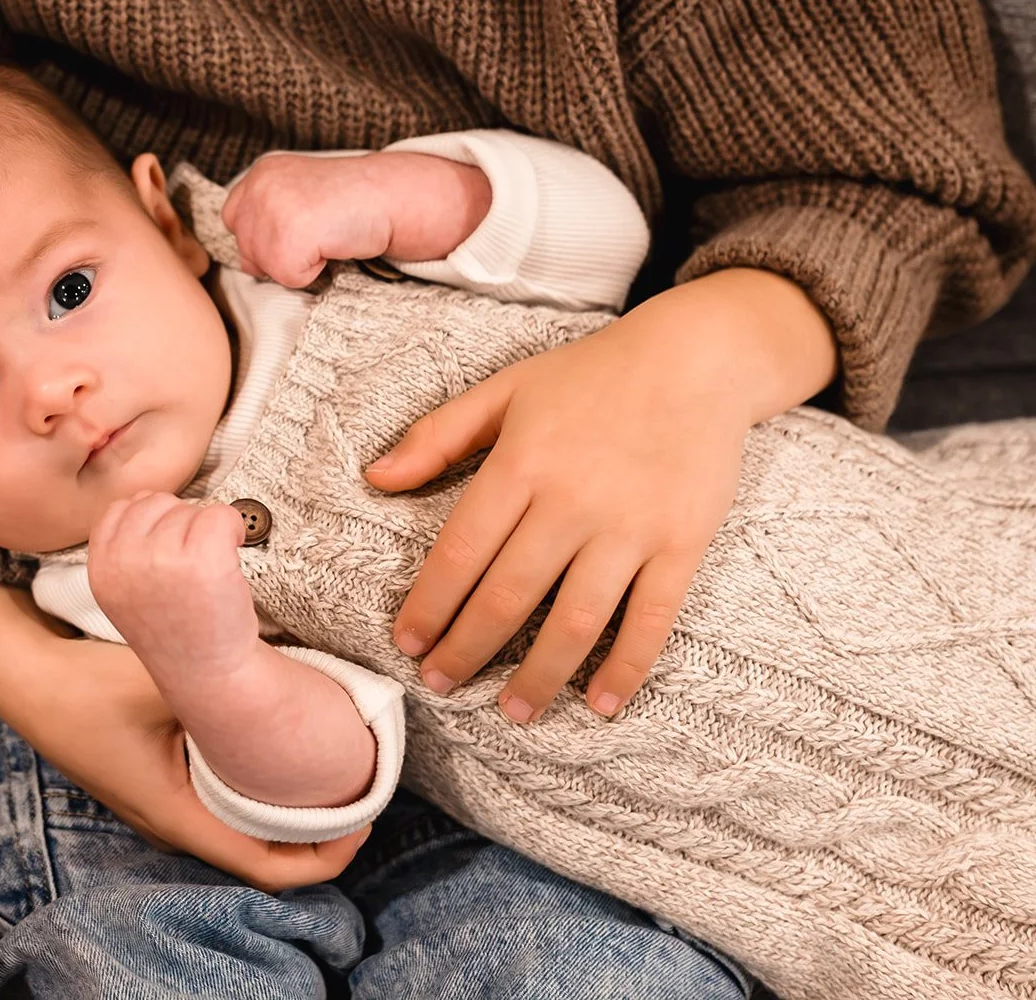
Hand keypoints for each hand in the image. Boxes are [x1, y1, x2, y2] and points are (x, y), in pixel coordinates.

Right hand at [0, 586, 368, 891]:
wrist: (20, 670)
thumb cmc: (86, 683)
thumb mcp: (167, 679)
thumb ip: (230, 681)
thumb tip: (305, 670)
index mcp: (179, 817)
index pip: (271, 869)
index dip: (330, 855)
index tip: (368, 816)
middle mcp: (171, 820)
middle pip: (263, 848)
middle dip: (319, 824)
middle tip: (363, 777)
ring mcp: (161, 799)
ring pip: (242, 820)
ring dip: (289, 800)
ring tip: (332, 757)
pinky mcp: (157, 772)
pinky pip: (221, 792)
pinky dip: (258, 779)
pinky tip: (278, 736)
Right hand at [87, 493, 259, 679]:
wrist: (209, 675)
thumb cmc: (176, 631)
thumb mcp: (126, 592)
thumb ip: (125, 548)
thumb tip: (147, 499)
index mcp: (102, 568)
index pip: (120, 509)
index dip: (152, 522)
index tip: (169, 552)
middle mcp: (125, 560)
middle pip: (156, 503)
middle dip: (180, 524)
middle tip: (193, 565)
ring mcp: (163, 558)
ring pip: (190, 508)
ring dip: (207, 531)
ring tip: (209, 572)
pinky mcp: (203, 560)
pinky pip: (220, 514)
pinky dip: (234, 528)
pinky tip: (234, 554)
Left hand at [221, 151, 489, 286]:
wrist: (392, 195)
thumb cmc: (352, 201)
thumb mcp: (299, 196)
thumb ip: (266, 217)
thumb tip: (245, 264)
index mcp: (260, 173)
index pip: (235, 221)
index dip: (268, 235)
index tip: (305, 223)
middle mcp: (259, 186)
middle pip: (247, 250)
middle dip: (280, 253)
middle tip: (319, 230)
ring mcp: (271, 210)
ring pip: (265, 269)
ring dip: (298, 264)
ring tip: (326, 236)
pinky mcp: (288, 238)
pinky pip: (289, 279)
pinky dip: (313, 273)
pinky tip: (332, 244)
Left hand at [367, 269, 837, 720]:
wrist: (696, 359)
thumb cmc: (590, 376)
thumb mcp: (504, 389)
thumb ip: (437, 435)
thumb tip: (375, 478)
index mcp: (520, 464)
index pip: (460, 553)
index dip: (429, 606)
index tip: (407, 643)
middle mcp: (571, 501)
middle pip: (507, 597)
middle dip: (467, 650)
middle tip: (442, 683)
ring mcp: (629, 527)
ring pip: (574, 621)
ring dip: (540, 676)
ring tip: (514, 711)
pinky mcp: (681, 544)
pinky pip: (650, 619)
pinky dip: (625, 668)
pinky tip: (601, 704)